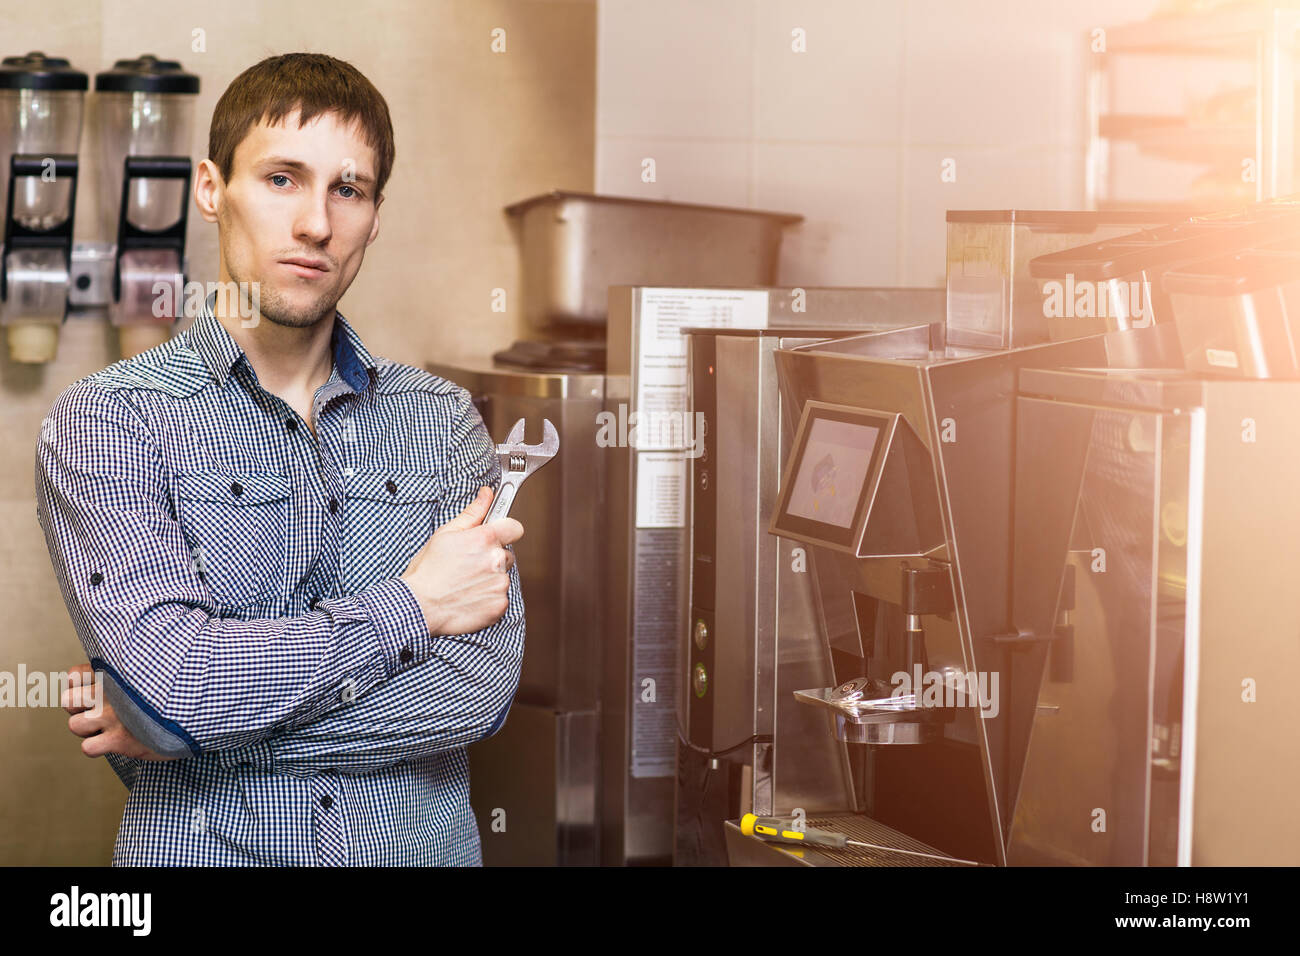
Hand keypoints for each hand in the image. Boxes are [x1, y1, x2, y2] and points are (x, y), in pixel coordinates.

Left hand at [61, 663, 173, 760]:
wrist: (204, 704)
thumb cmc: (182, 687)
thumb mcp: (158, 666)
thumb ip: (135, 666)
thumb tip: (128, 662)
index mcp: (116, 672)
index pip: (73, 676)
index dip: (82, 685)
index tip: (101, 689)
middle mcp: (111, 692)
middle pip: (66, 701)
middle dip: (80, 709)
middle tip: (102, 712)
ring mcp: (114, 716)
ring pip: (74, 726)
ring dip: (89, 730)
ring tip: (111, 728)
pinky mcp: (121, 740)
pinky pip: (88, 748)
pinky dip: (98, 747)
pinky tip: (115, 743)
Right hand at [400, 486, 523, 635]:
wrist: (419, 606)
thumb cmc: (427, 571)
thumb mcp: (445, 535)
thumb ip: (472, 513)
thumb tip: (486, 494)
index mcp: (484, 539)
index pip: (514, 528)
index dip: (506, 531)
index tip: (497, 535)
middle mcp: (496, 560)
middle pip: (506, 554)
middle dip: (491, 557)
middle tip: (467, 564)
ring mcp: (500, 584)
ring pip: (502, 576)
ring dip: (489, 578)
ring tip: (464, 582)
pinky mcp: (499, 605)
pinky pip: (500, 597)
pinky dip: (488, 598)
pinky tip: (468, 597)